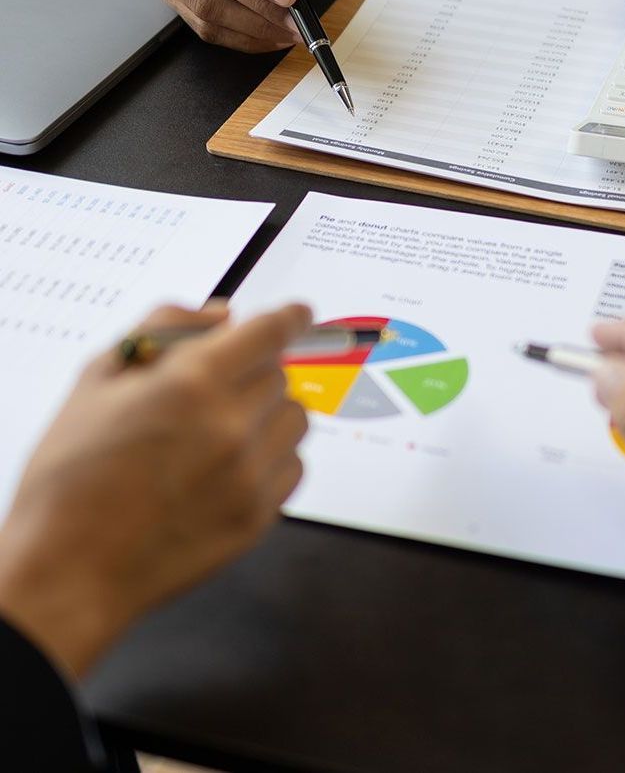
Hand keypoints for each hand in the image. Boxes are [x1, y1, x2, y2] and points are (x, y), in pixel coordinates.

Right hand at [0, 301, 310, 676]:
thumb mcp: (97, 381)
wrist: (66, 571)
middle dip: (253, 372)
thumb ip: (164, 329)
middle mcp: (230, 424)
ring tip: (220, 433)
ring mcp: (248, 473)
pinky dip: (271, 459)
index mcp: (191, 382)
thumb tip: (222, 315)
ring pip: (294, 417)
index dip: (289, 316)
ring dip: (268, 413)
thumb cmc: (70, 478)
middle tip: (213, 393)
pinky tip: (228, 469)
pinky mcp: (258, 516)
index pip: (269, 331)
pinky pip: (293, 466)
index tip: (298, 313)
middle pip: (279, 373)